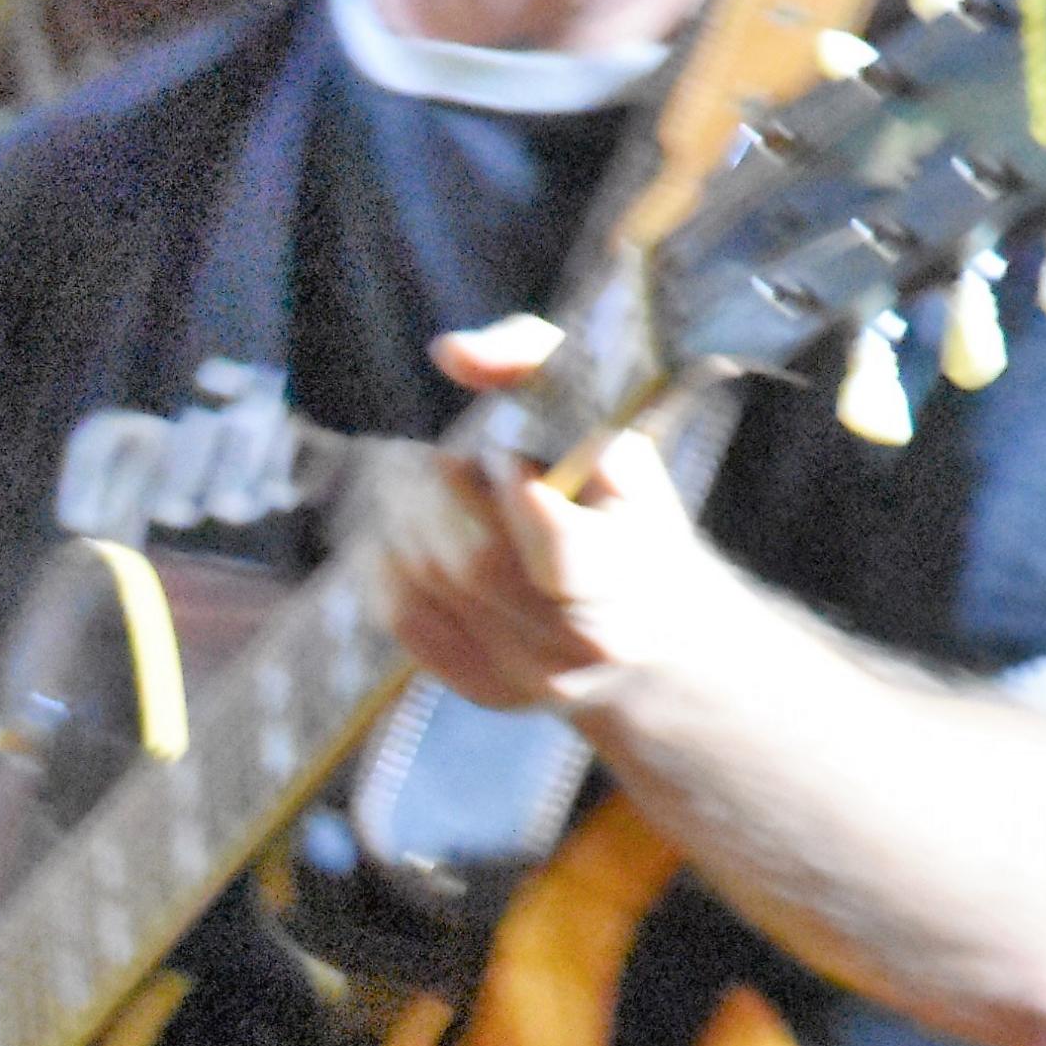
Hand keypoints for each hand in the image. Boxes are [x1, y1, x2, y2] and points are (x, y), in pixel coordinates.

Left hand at [376, 310, 720, 713]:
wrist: (656, 626)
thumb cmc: (622, 500)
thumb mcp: (608, 415)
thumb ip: (536, 358)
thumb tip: (451, 354)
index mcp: (632, 571)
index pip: (555, 552)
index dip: (511, 492)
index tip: (504, 453)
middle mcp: (588, 639)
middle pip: (477, 564)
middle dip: (443, 497)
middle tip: (442, 458)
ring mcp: (538, 676)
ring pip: (436, 587)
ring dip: (411, 522)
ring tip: (425, 489)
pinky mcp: (492, 691)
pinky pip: (409, 622)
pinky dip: (389, 568)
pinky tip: (404, 536)